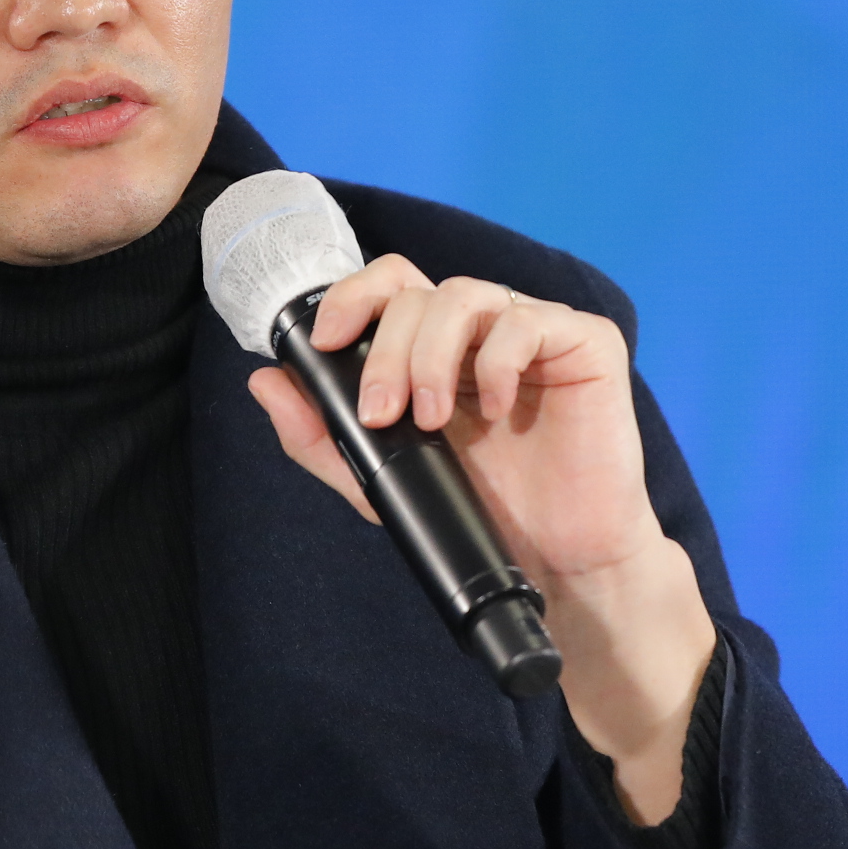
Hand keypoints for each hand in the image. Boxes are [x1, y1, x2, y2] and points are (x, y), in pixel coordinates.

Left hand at [245, 260, 714, 823]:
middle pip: (418, 293)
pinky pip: (529, 321)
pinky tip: (498, 411)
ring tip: (432, 419)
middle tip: (382, 413)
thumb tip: (263, 382)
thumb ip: (322, 436)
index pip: (390, 286)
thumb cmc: (485, 515)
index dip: (352, 297)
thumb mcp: (383, 480)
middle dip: (384, 350)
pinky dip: (501, 362)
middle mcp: (482, 330)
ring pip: (465, 294)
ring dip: (431, 355)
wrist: (562, 562)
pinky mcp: (585, 345)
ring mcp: (534, 331)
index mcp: (437, 349)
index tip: (325, 344)